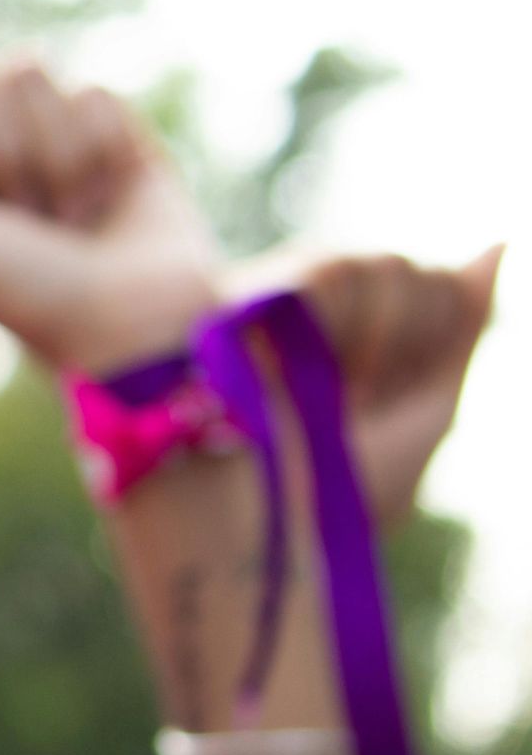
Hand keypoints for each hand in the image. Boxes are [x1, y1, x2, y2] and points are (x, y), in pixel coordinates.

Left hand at [0, 49, 221, 372]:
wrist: (127, 316)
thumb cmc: (16, 288)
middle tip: (16, 214)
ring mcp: (39, 124)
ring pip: (25, 68)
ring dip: (46, 155)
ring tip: (62, 212)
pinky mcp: (103, 121)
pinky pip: (89, 91)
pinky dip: (98, 152)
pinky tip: (105, 195)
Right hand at [232, 247, 504, 527]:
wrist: (272, 514)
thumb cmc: (346, 483)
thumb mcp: (432, 408)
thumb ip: (464, 323)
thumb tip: (498, 240)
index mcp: (359, 343)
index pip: (441, 288)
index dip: (436, 344)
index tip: (395, 403)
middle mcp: (323, 315)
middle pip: (421, 275)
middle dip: (414, 343)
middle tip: (366, 404)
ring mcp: (287, 300)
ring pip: (392, 266)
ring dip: (385, 340)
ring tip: (340, 395)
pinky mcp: (257, 291)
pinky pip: (345, 267)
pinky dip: (347, 328)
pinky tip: (312, 373)